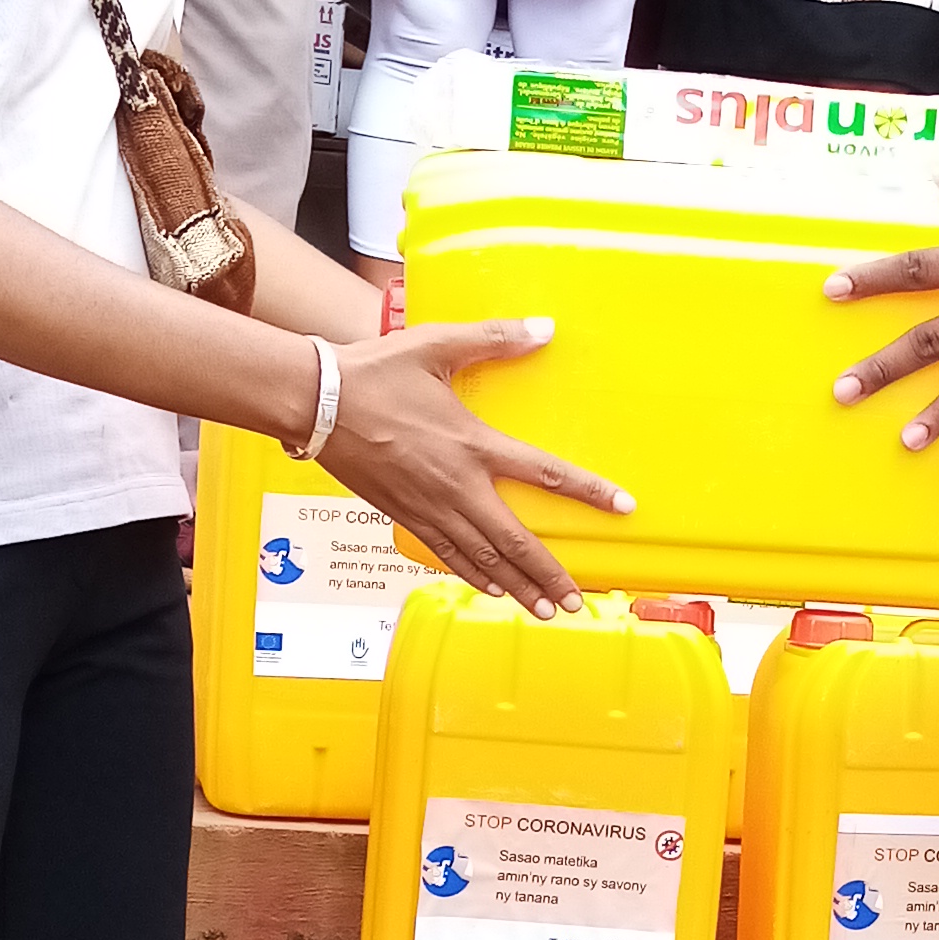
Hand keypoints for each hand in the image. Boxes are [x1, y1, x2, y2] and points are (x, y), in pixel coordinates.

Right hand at [314, 316, 630, 615]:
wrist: (316, 403)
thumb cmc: (374, 373)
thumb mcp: (437, 345)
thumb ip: (494, 339)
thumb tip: (544, 329)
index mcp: (473, 445)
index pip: (545, 474)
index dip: (589, 492)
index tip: (622, 509)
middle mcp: (457, 486)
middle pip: (516, 541)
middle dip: (549, 575)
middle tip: (577, 601)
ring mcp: (430, 507)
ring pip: (483, 559)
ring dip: (516, 587)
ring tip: (544, 610)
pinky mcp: (404, 516)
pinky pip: (447, 554)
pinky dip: (472, 575)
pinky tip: (490, 589)